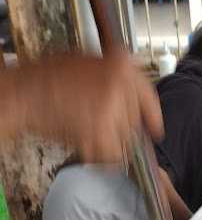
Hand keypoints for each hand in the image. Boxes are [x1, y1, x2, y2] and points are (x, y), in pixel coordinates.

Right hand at [15, 49, 162, 161]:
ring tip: (84, 131)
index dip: (152, 116)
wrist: (27, 92)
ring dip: (108, 143)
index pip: (148, 96)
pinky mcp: (103, 132)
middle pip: (133, 121)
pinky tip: (84, 145)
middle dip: (119, 129)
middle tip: (95, 125)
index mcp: (122, 64)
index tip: (156, 130)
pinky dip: (100, 157)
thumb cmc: (49, 76)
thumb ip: (113, 75)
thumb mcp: (87, 62)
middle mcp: (123, 84)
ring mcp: (115, 109)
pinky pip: (112, 156)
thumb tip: (129, 94)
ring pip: (123, 140)